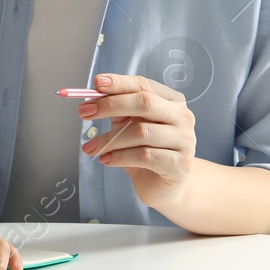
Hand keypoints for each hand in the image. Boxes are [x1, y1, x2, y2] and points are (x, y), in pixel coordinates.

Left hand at [79, 73, 197, 211]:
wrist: (162, 186)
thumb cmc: (145, 150)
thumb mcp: (129, 125)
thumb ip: (118, 110)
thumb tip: (94, 96)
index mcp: (172, 101)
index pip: (144, 85)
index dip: (119, 83)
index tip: (96, 84)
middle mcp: (182, 117)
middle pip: (145, 103)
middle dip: (111, 105)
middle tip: (84, 112)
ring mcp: (184, 141)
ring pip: (141, 132)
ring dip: (110, 139)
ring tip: (91, 147)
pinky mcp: (179, 165)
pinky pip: (144, 156)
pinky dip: (120, 157)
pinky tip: (106, 160)